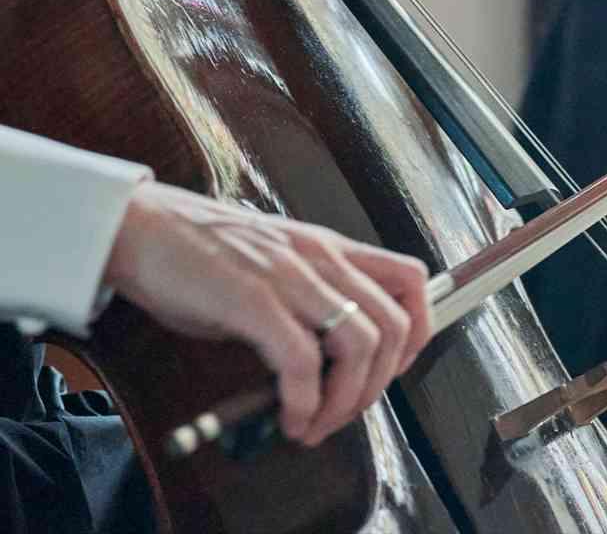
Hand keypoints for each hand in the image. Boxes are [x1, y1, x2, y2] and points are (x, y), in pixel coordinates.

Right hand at [103, 181, 431, 446]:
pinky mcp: (253, 300)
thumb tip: (325, 363)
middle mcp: (321, 257)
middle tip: (346, 413)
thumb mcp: (275, 264)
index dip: (417, 333)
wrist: (142, 228)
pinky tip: (292, 418)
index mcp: (331, 248)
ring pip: (360, 344)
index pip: (412, 280)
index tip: (390, 372)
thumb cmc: (202, 253)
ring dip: (347, 400)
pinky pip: (302, 360)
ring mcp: (290, 276)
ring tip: (317, 424)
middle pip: (396, 325)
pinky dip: (306, 401)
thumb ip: (307, 300)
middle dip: (381, 385)